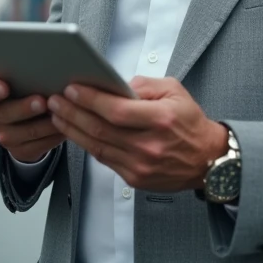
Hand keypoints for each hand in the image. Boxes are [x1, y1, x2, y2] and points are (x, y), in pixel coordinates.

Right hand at [0, 77, 64, 162]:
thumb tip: (46, 67)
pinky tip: (65, 126)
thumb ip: (24, 74)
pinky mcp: (20, 150)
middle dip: (24, 108)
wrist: (24, 120)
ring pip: (27, 131)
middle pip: (3, 113)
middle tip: (42, 101)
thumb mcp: (19, 80)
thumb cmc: (23, 90)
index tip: (4, 87)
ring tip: (62, 112)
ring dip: (46, 123)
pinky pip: (40, 144)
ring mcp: (4, 135)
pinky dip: (54, 135)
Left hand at [47, 76, 228, 191]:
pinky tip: (74, 131)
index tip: (71, 88)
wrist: (208, 160)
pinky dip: (86, 144)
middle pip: (100, 129)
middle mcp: (149, 145)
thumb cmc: (190, 122)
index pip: (116, 111)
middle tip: (54, 99)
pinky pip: (103, 159)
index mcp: (161, 120)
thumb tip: (113, 84)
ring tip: (57, 114)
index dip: (90, 99)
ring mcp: (141, 165)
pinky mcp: (135, 178)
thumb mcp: (174, 91)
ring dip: (72, 129)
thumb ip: (143, 85)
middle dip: (72, 113)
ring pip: (96, 146)